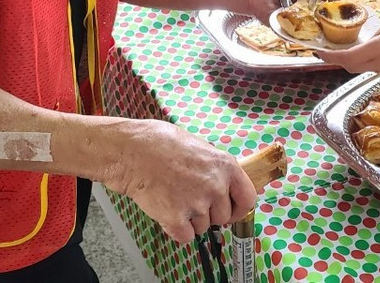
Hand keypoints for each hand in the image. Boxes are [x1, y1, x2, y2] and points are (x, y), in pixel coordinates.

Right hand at [106, 121, 256, 243]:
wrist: (131, 151)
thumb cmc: (160, 143)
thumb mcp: (198, 146)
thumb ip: (215, 167)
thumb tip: (224, 184)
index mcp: (225, 165)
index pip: (248, 199)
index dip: (239, 208)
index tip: (230, 211)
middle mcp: (215, 186)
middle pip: (223, 217)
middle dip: (208, 213)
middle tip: (189, 197)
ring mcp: (197, 204)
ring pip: (203, 227)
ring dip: (191, 219)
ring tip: (173, 196)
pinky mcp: (176, 219)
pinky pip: (185, 236)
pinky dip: (176, 228)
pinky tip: (166, 209)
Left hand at [318, 12, 379, 72]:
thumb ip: (377, 32)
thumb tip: (369, 40)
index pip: (349, 58)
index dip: (330, 58)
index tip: (318, 53)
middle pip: (353, 67)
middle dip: (339, 60)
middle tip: (329, 50)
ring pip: (366, 68)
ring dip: (356, 60)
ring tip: (351, 46)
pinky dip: (372, 60)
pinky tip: (375, 49)